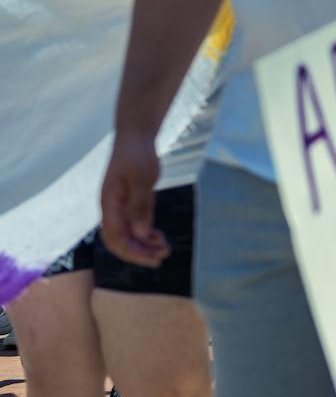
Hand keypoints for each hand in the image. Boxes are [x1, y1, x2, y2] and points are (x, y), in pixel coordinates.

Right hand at [99, 135, 166, 266]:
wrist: (136, 137)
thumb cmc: (137, 155)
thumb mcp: (142, 179)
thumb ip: (140, 206)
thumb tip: (141, 233)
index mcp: (109, 205)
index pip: (115, 237)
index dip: (132, 252)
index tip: (151, 259)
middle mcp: (112, 209)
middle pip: (120, 240)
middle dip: (139, 252)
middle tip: (162, 258)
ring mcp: (121, 206)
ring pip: (129, 234)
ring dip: (144, 245)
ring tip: (165, 249)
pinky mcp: (131, 202)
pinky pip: (135, 224)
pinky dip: (146, 233)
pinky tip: (158, 237)